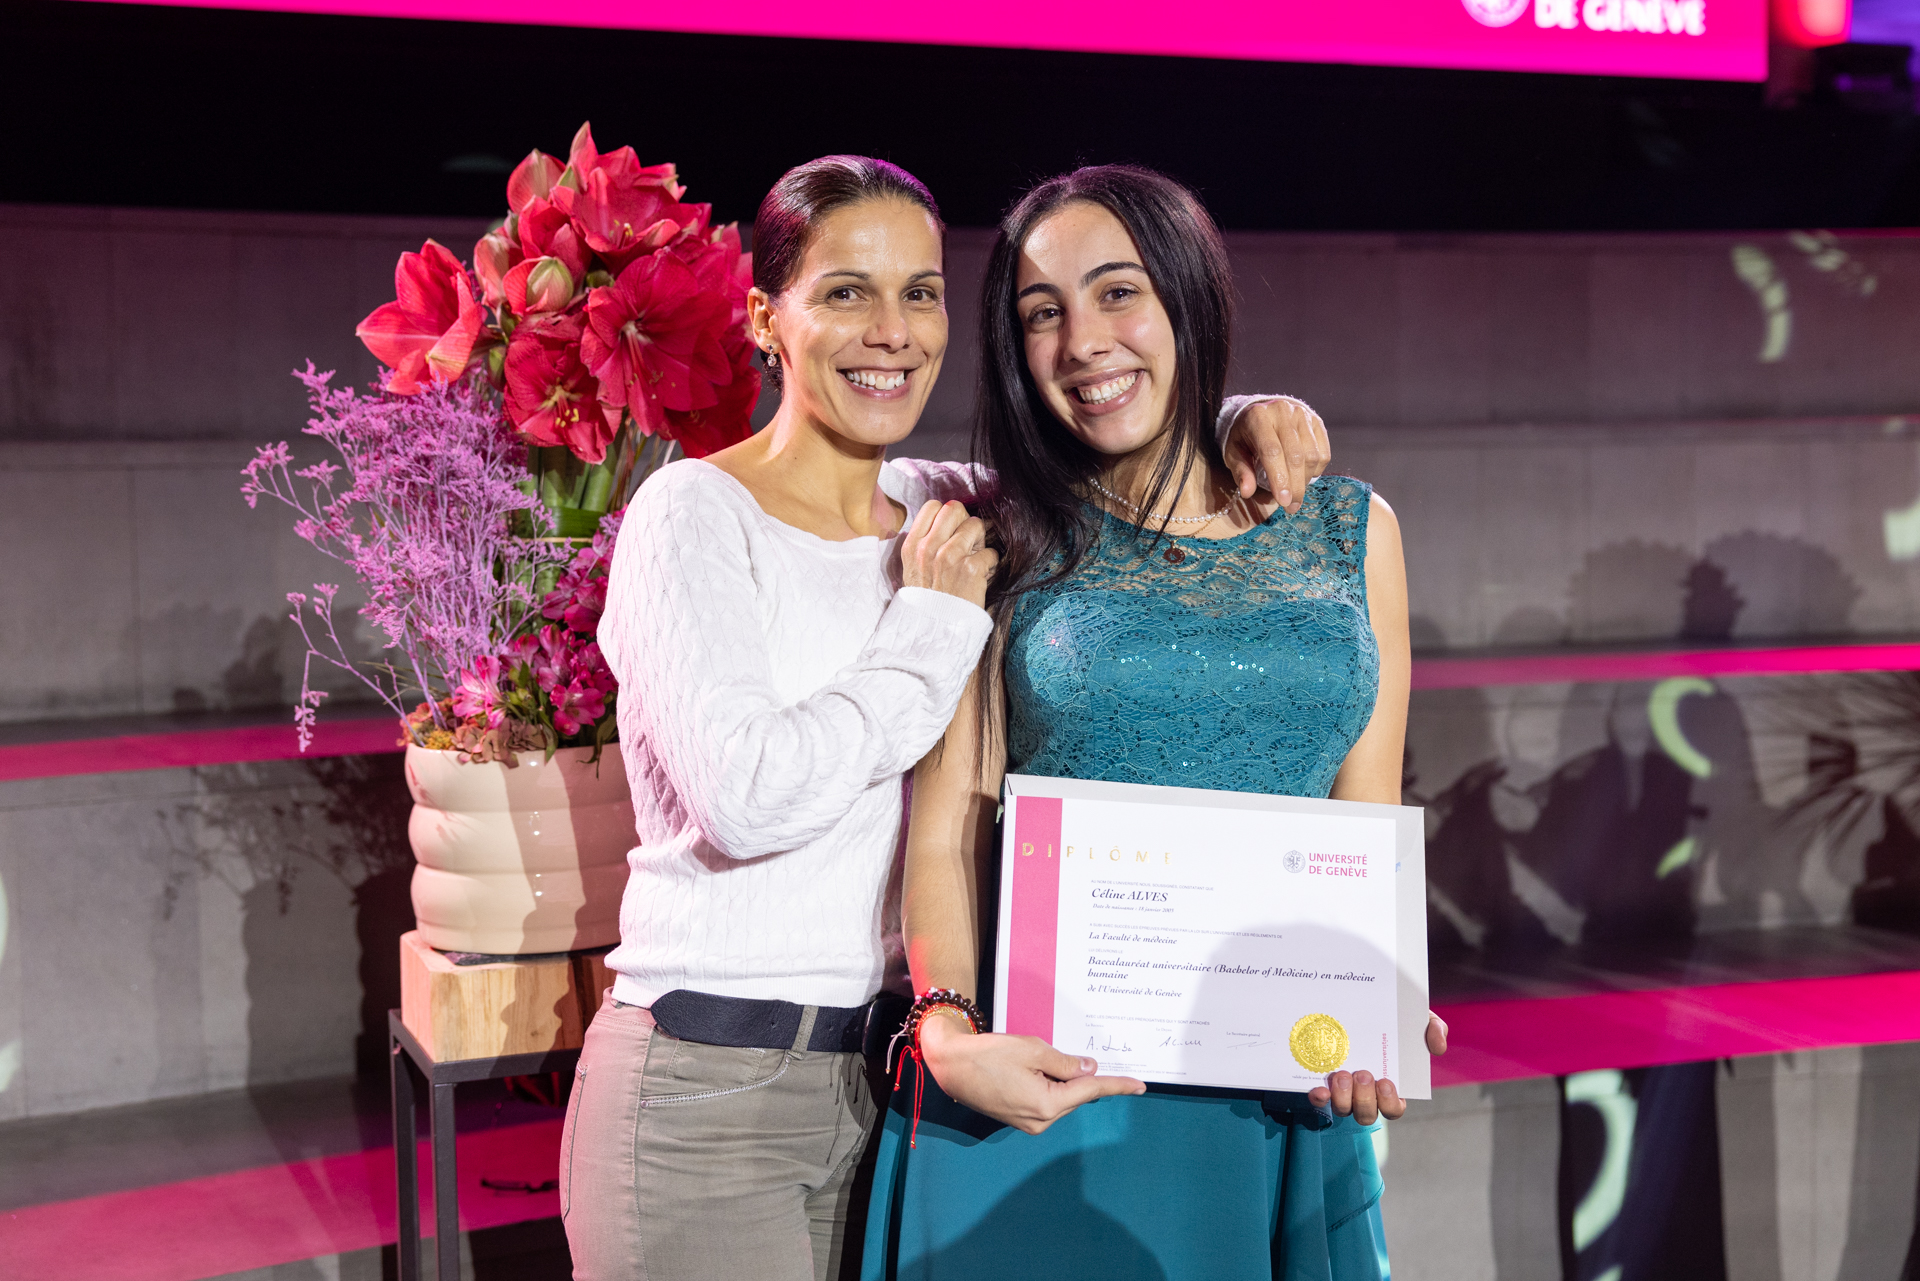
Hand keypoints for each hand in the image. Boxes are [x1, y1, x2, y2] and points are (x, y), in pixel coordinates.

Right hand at [900, 500, 998, 607]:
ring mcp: (949, 557)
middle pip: (955, 509)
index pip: (932, 506)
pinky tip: (981, 575)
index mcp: (912, 545)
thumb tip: (941, 522)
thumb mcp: (912, 569)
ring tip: (973, 559)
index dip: (945, 515)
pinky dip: (990, 563)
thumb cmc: (926, 600)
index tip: (950, 529)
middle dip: (964, 522)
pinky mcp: (970, 569)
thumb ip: (922, 544)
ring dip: (979, 542)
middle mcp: (928, 548)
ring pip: (976, 525)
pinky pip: (990, 552)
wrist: (934, 629)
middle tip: (966, 541)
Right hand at [918, 1010, 1144, 1134]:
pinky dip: (1049, 1086)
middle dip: (1081, 1077)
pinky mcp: (1017, 1119)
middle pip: (1075, 1096)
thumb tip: (1090, 1070)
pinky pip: (1046, 1102)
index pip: (1091, 1092)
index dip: (1117, 1085)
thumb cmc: (990, 1054)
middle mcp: (1041, 1121)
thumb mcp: (1033, 1050)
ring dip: (1062, 1080)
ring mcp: (1028, 1123)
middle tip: (1074, 1052)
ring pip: (1061, 1099)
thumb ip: (1066, 1063)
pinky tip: (1037, 1069)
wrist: (951, 1066)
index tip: (1141, 1086)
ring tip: (1040, 1058)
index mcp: (1048, 1104)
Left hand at [1222, 396, 1329, 513]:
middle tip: (1291, 507)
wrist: (1262, 411)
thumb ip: (1241, 471)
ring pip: (1312, 455)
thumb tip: (1247, 492)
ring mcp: (1302, 415)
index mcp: (1258, 417)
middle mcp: (1282, 411)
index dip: (1279, 478)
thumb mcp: (1234, 452)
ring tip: (1295, 493)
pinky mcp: (1316, 421)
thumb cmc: (1245, 436)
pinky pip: (1323, 451)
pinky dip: (1316, 470)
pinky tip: (1305, 477)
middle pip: (1295, 455)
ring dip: (1305, 480)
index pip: (1272, 451)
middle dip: (1295, 486)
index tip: (1282, 501)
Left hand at [1306, 1014, 1446, 1125]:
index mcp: (1390, 1086)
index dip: (1389, 1103)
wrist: (1357, 998)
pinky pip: (1319, 1099)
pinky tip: (1319, 1089)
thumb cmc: (1393, 1017)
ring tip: (1342, 1074)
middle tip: (1363, 1074)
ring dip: (1342, 1097)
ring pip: (1342, 1109)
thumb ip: (1434, 1029)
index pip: (1393, 1109)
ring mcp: (1342, 1089)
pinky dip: (1319, 1098)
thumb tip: (1438, 1048)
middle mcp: (1365, 1093)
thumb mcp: (1417, 1018)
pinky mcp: (1322, 1080)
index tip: (1386, 1082)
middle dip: (1364, 1098)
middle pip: (1366, 1114)